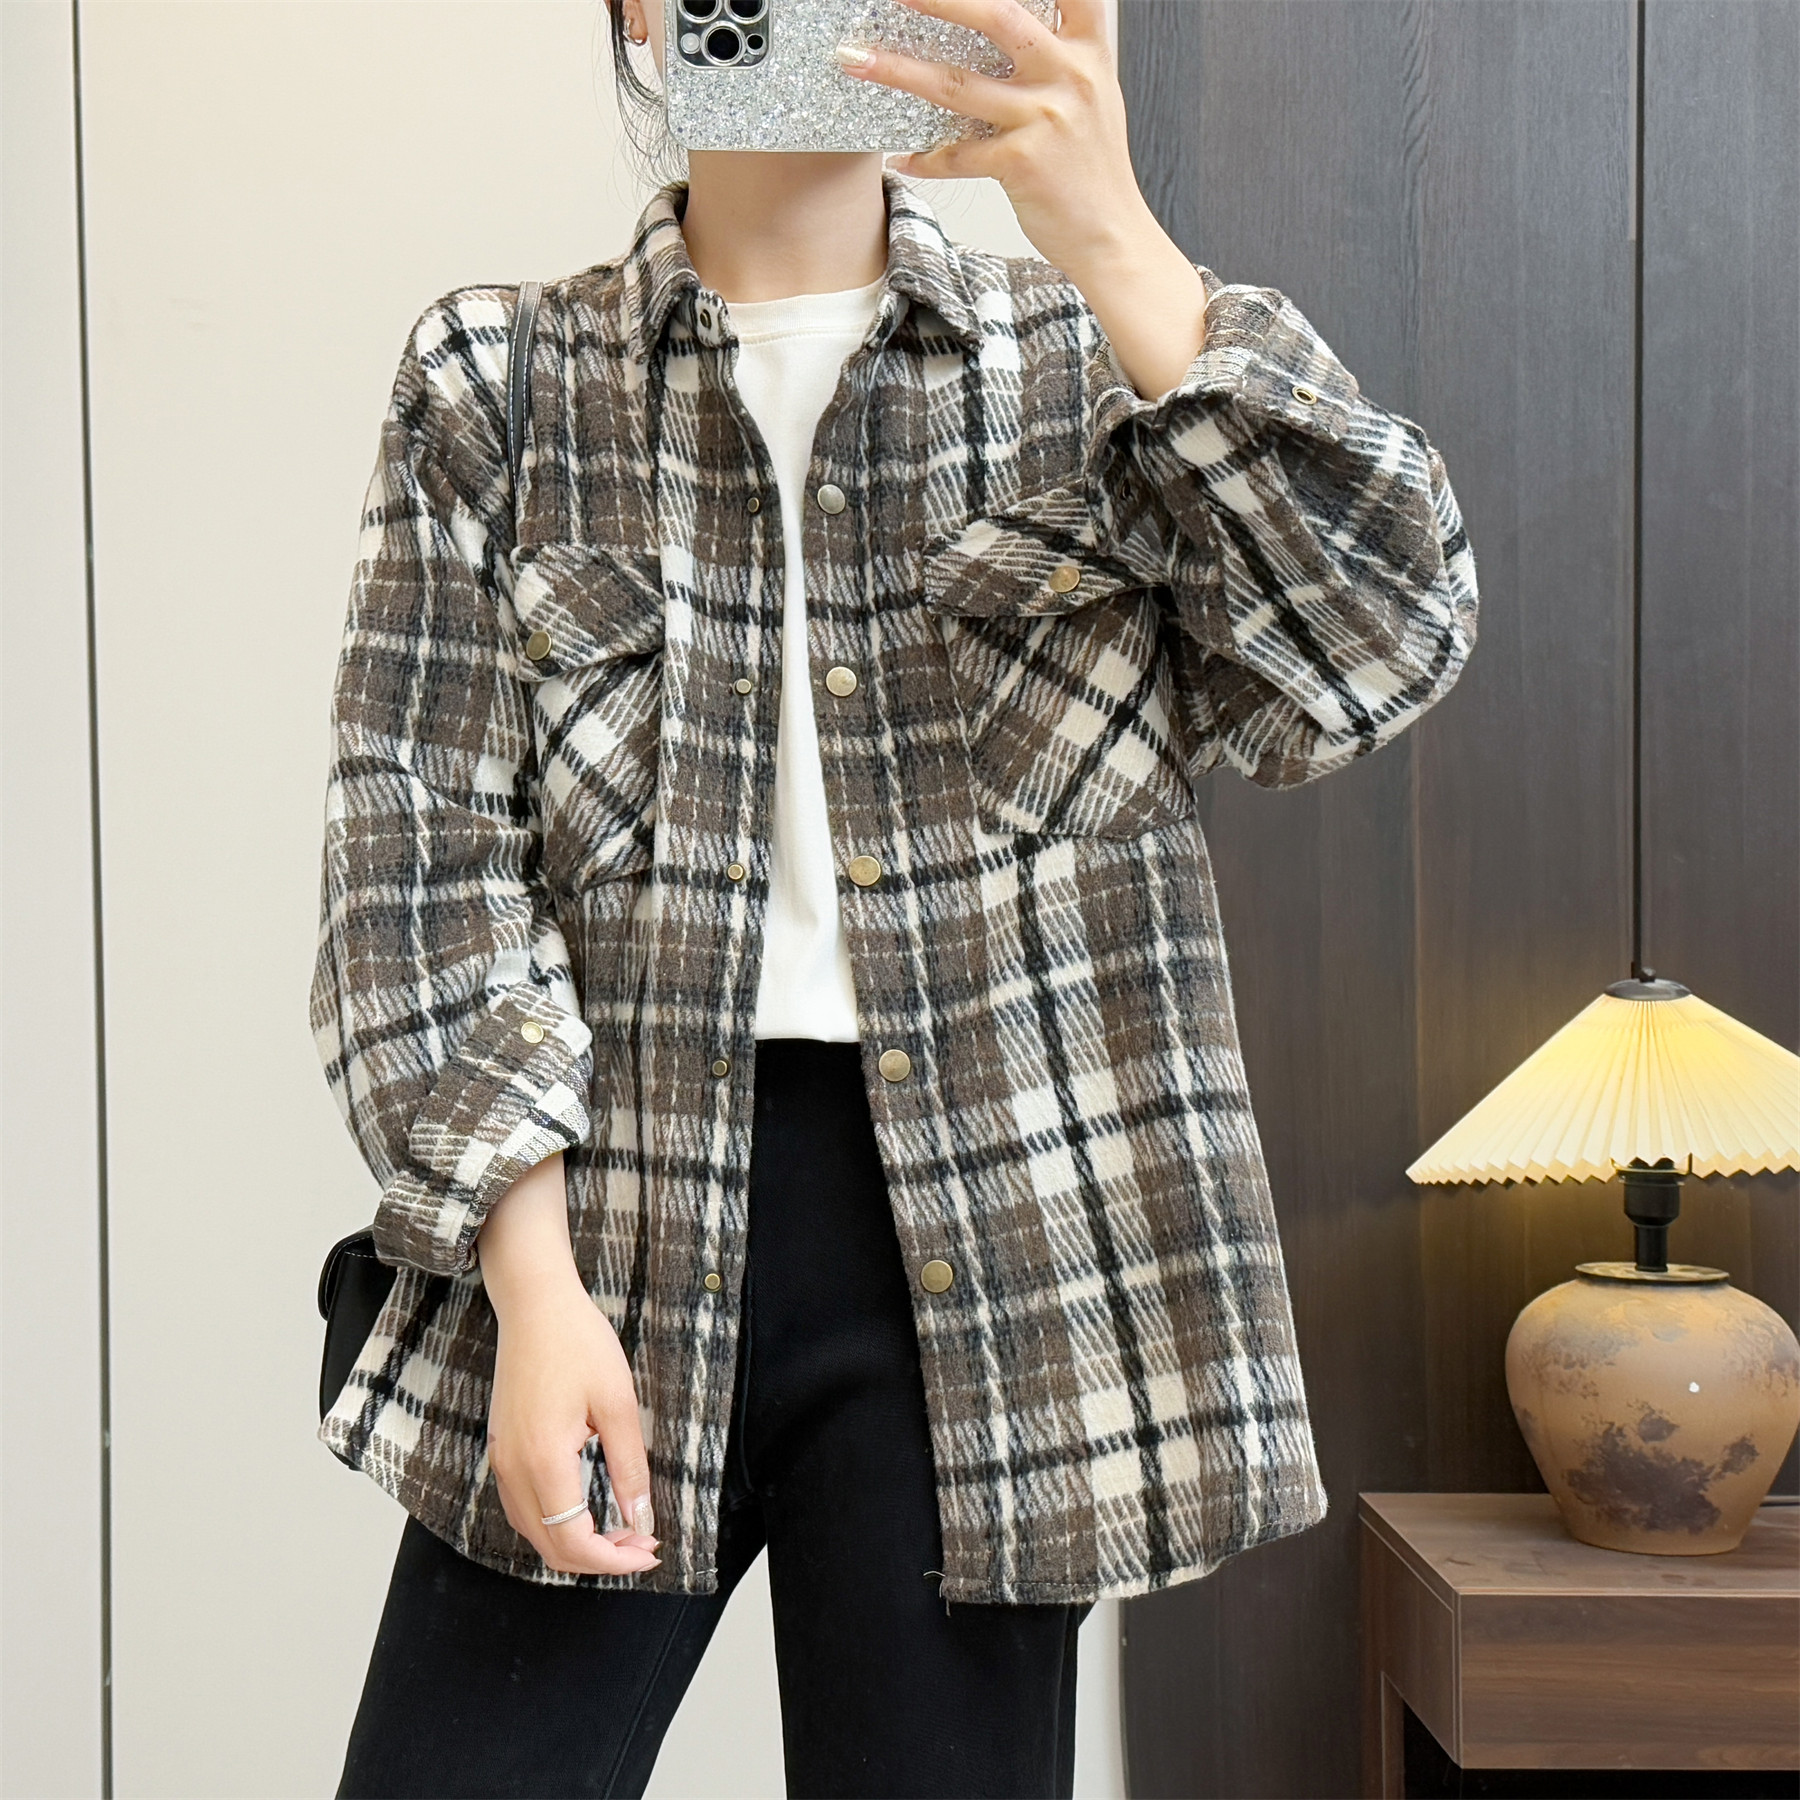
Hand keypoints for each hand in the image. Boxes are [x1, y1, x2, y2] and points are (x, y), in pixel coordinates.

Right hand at [478, 1153, 659, 1576]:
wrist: (535, 1304)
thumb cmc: (578, 1343)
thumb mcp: (618, 1403)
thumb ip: (629, 1467)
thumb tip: (640, 1520)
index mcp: (543, 1460)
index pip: (573, 1540)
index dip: (612, 1560)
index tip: (649, 1552)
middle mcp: (512, 1469)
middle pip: (550, 1546)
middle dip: (599, 1558)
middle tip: (643, 1546)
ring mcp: (501, 1460)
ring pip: (534, 1531)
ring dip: (576, 1542)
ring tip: (622, 1532)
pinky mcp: (501, 1449)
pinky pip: (523, 1508)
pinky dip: (555, 1523)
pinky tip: (588, 1511)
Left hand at [836, 0, 1209, 397]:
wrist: (1112, 236)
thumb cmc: (1095, 170)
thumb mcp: (1093, 96)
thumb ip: (1060, 57)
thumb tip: (1005, 28)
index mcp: (1089, 51)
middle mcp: (1070, 76)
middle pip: (997, 16)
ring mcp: (1045, 119)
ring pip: (957, 85)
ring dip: (899, 71)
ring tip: (858, 60)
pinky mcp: (1022, 164)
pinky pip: (958, 154)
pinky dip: (926, 158)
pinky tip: (901, 158)